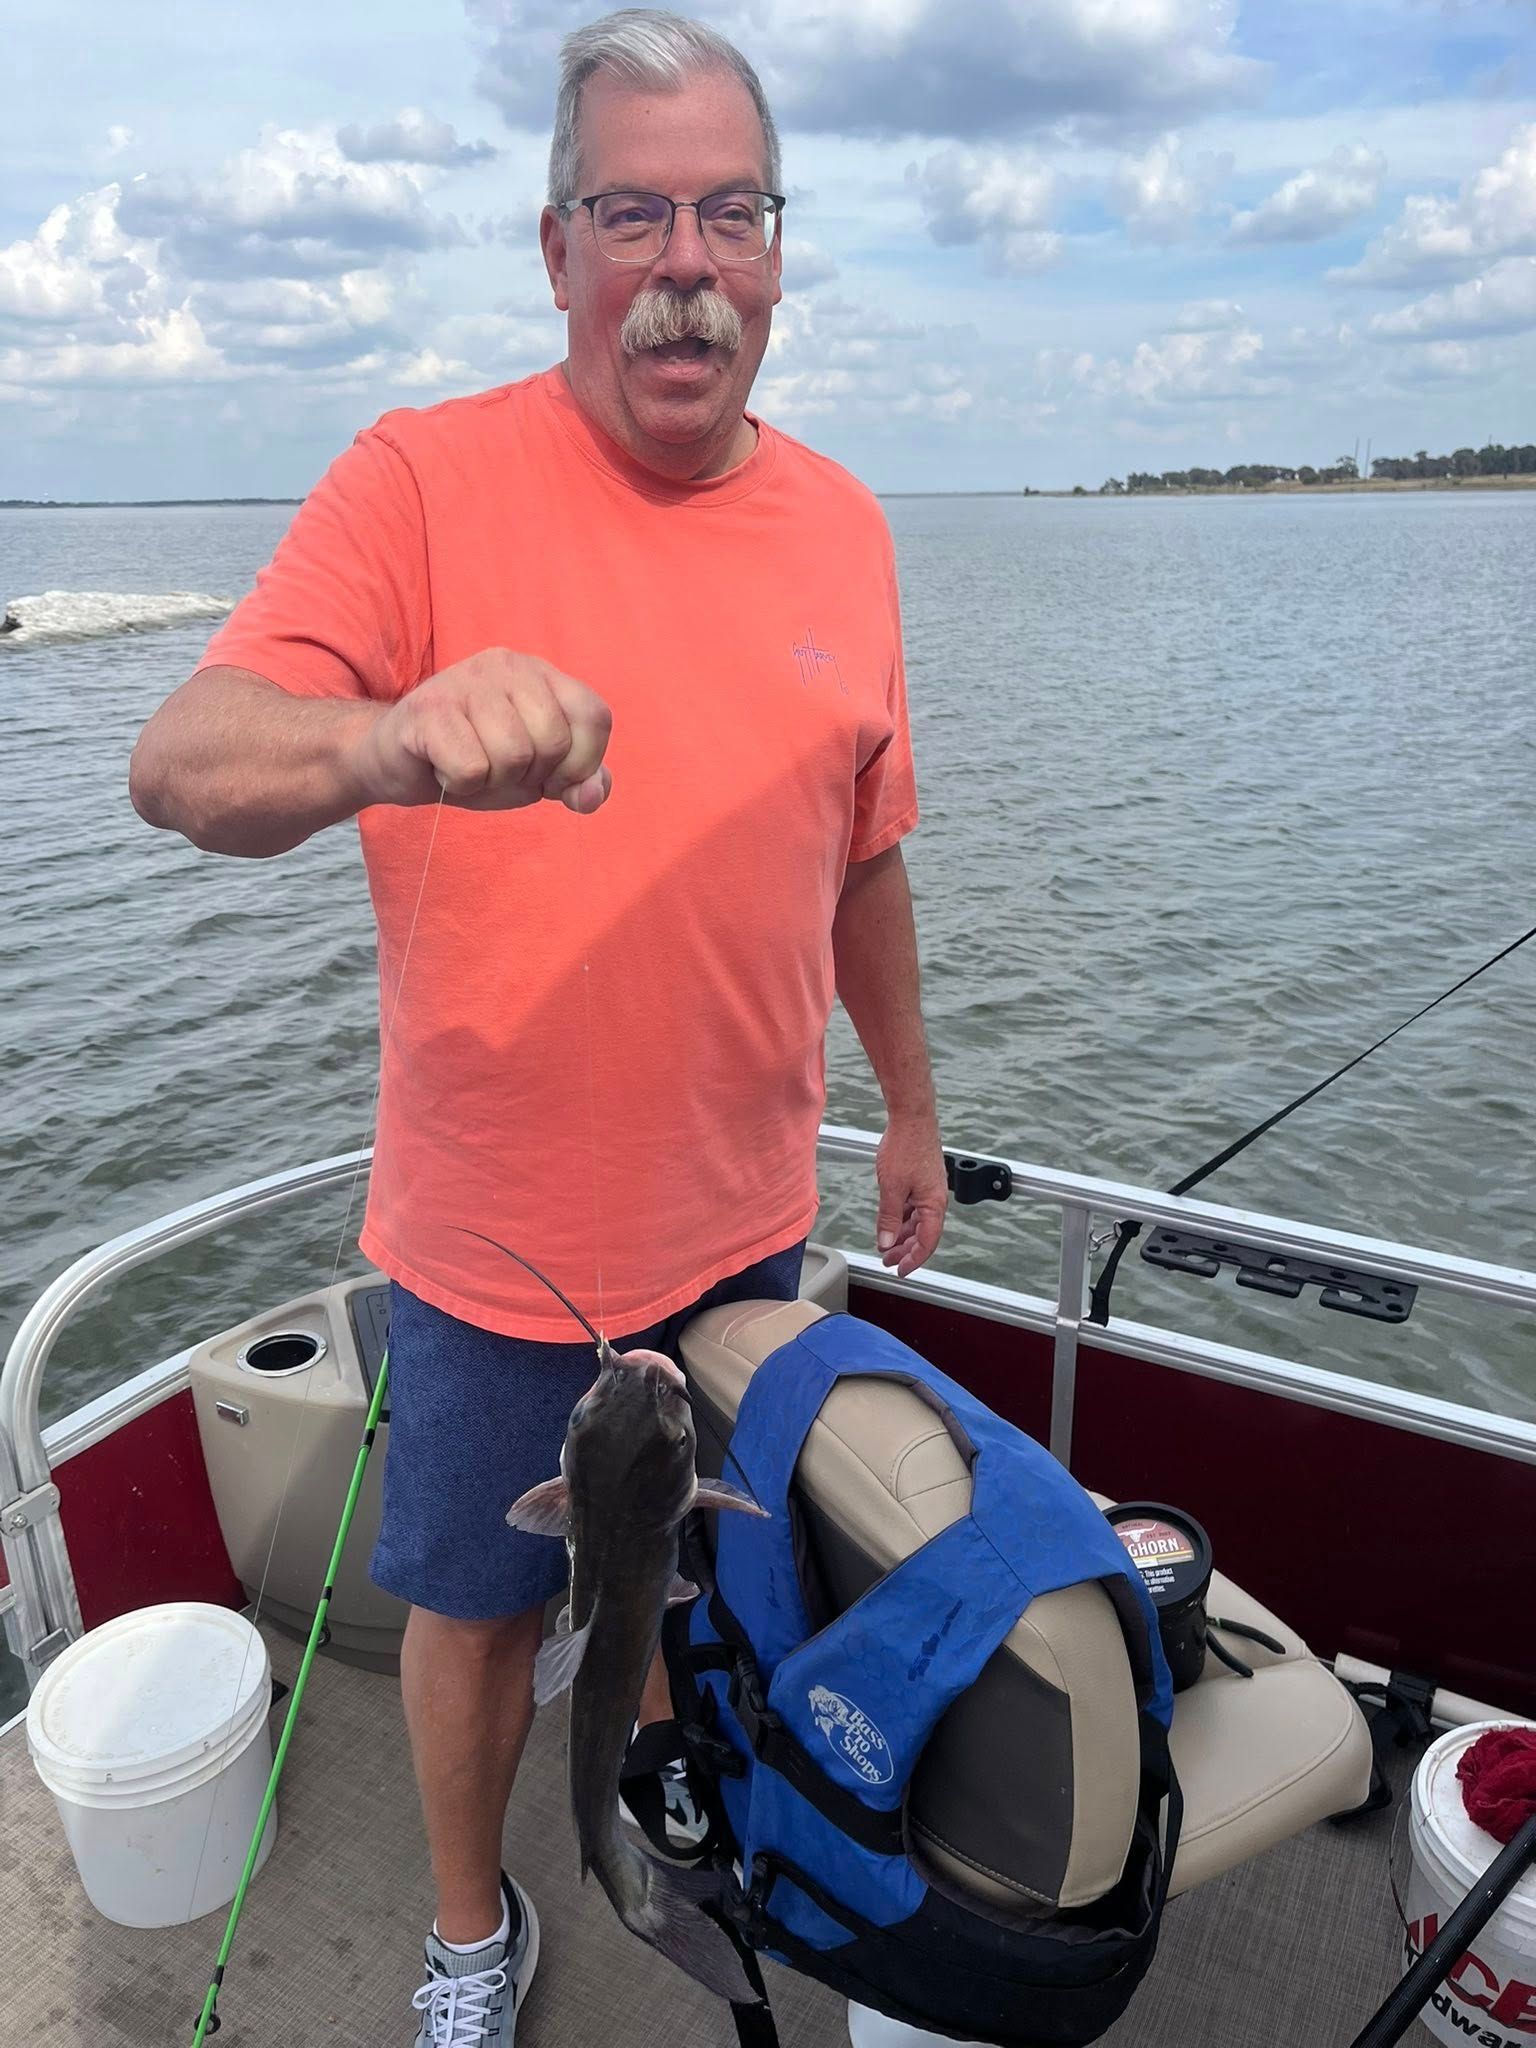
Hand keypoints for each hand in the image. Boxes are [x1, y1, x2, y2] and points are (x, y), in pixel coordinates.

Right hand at [353, 648, 612, 812]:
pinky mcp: (429, 709)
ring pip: (513, 756)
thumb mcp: (537, 775)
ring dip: (492, 782)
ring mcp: (465, 681)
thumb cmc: (473, 761)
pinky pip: (470, 768)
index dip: (581, 763)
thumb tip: (591, 797)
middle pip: (553, 741)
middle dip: (531, 776)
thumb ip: (577, 782)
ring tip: (470, 767)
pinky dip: (460, 784)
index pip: (594, 717)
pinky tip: (444, 767)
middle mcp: (506, 665)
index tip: (549, 777)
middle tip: (498, 770)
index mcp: (540, 673)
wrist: (395, 760)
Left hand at [874, 1112, 948, 1278]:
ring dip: (902, 1234)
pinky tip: (890, 1222)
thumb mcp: (892, 1188)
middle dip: (905, 1250)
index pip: (927, 1243)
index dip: (913, 1260)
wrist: (912, 1118)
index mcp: (934, 1205)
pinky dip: (902, 1218)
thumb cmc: (906, 1147)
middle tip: (887, 1261)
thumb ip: (889, 1218)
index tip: (899, 1270)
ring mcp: (929, 1190)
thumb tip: (886, 1242)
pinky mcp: (922, 1180)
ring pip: (917, 1221)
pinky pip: (914, 1207)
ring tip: (886, 1244)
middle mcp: (935, 1200)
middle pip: (923, 1234)